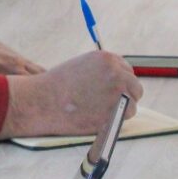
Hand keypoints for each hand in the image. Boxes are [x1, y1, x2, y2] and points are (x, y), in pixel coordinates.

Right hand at [0, 51, 142, 138]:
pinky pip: (127, 115)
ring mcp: (117, 92)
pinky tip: (102, 118)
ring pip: (133, 102)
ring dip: (123, 108)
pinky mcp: (116, 111)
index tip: (112, 90)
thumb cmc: (57, 86)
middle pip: (134, 85)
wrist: (43, 101)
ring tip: (102, 112)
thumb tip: (114, 82)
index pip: (126, 69)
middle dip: (125, 94)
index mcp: (106, 59)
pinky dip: (118, 119)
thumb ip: (100, 71)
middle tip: (112, 104)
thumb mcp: (80, 66)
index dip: (119, 81)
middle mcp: (116, 73)